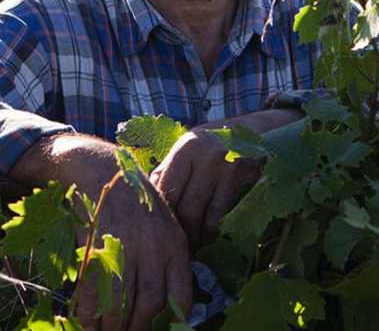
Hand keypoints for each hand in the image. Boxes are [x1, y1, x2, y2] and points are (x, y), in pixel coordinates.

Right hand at [10, 133, 192, 330]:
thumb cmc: (138, 204)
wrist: (107, 173)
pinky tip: (87, 321)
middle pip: (149, 303)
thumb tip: (172, 299)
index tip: (164, 330)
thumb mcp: (165, 226)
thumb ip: (169, 258)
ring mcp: (126, 247)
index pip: (181, 292)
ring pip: (122, 302)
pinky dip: (89, 312)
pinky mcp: (97, 246)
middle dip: (138, 328)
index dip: (173, 319)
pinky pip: (94, 290)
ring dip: (112, 325)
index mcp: (176, 245)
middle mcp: (155, 248)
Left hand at [150, 127, 260, 248]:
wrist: (248, 132)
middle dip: (178, 231)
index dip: (160, 214)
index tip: (156, 231)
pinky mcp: (241, 182)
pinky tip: (206, 239)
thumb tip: (145, 204)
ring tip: (188, 249)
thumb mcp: (184, 152)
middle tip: (172, 247)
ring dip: (195, 237)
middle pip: (185, 206)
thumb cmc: (206, 147)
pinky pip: (221, 215)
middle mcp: (207, 158)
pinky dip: (211, 231)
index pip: (167, 190)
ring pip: (203, 215)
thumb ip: (166, 174)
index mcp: (186, 149)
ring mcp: (226, 170)